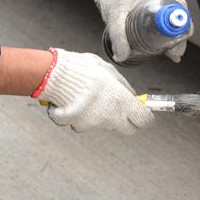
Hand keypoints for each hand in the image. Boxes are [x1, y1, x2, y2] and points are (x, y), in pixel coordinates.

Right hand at [37, 48, 152, 132]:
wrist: (56, 76)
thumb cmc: (83, 69)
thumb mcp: (109, 71)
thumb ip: (123, 86)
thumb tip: (132, 95)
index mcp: (121, 101)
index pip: (143, 120)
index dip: (144, 117)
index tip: (141, 112)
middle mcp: (111, 117)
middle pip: (128, 129)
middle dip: (127, 121)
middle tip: (121, 109)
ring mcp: (95, 124)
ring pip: (106, 125)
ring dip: (103, 115)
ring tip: (92, 98)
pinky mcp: (80, 127)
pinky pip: (87, 124)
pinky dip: (85, 116)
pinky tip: (79, 103)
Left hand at [76, 0, 192, 62]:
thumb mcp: (114, 17)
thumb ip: (118, 38)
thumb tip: (122, 55)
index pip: (179, 7)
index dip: (183, 26)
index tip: (180, 41)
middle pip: (177, 14)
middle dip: (178, 35)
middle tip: (174, 52)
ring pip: (169, 15)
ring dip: (170, 32)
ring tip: (167, 49)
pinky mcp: (147, 0)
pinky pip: (160, 13)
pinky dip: (162, 26)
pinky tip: (156, 37)